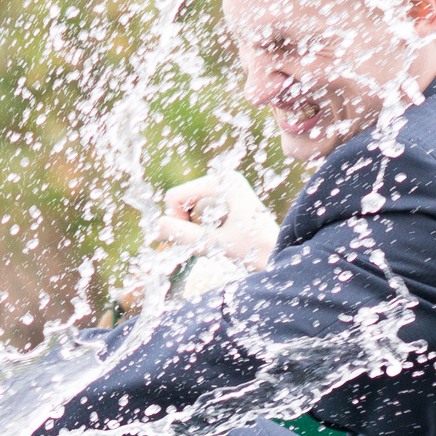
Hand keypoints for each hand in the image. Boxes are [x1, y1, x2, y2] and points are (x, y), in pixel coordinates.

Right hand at [154, 168, 279, 268]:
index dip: (178, 221)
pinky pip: (197, 211)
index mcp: (224, 181)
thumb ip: (182, 234)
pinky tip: (221, 237)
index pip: (175, 197)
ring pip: (187, 208)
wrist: (281, 256)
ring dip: (195, 228)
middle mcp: (224, 179)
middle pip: (180, 201)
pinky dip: (201, 227)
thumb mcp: (214, 244)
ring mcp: (225, 189)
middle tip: (212, 241)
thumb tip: (155, 225)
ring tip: (220, 240)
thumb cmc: (255, 251)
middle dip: (187, 224)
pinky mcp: (225, 200)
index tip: (202, 237)